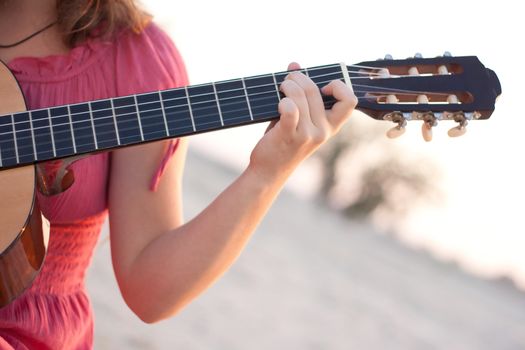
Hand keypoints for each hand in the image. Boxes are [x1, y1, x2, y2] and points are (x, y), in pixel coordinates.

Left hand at [248, 62, 356, 182]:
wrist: (269, 171)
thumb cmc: (283, 141)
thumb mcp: (298, 118)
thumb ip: (300, 93)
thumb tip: (295, 65)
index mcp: (330, 126)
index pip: (350, 101)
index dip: (339, 87)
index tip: (322, 87)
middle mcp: (323, 131)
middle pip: (316, 91)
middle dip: (299, 78)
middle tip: (288, 80)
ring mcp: (307, 134)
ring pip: (301, 96)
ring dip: (288, 85)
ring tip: (280, 87)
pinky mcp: (289, 135)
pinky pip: (290, 109)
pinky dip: (283, 100)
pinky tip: (277, 102)